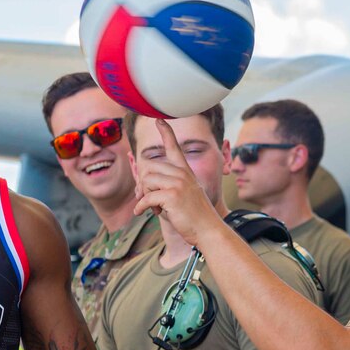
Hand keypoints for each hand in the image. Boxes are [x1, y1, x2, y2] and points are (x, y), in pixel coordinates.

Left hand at [134, 118, 225, 245]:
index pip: (174, 147)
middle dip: (143, 184)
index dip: (166, 132)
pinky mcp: (171, 196)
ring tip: (154, 208)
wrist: (208, 230)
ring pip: (146, 181)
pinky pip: (146, 197)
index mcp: (186, 171)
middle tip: (145, 198)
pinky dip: (140, 207)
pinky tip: (140, 213)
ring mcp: (178, 184)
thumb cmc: (193, 216)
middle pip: (149, 168)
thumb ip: (165, 186)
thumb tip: (141, 188)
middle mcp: (182, 174)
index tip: (158, 119)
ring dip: (144, 196)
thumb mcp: (182, 195)